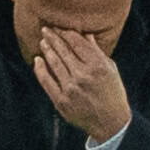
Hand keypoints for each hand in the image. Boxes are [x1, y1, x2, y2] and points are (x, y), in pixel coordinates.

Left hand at [33, 27, 130, 141]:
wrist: (110, 123)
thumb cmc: (112, 93)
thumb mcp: (110, 69)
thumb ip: (96, 51)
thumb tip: (86, 34)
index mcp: (97, 65)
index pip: (76, 42)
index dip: (65, 32)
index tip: (58, 26)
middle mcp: (83, 76)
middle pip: (63, 50)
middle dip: (53, 38)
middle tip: (45, 29)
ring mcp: (71, 89)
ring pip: (54, 63)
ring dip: (47, 50)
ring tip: (43, 41)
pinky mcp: (61, 101)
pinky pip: (46, 81)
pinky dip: (40, 69)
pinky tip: (37, 60)